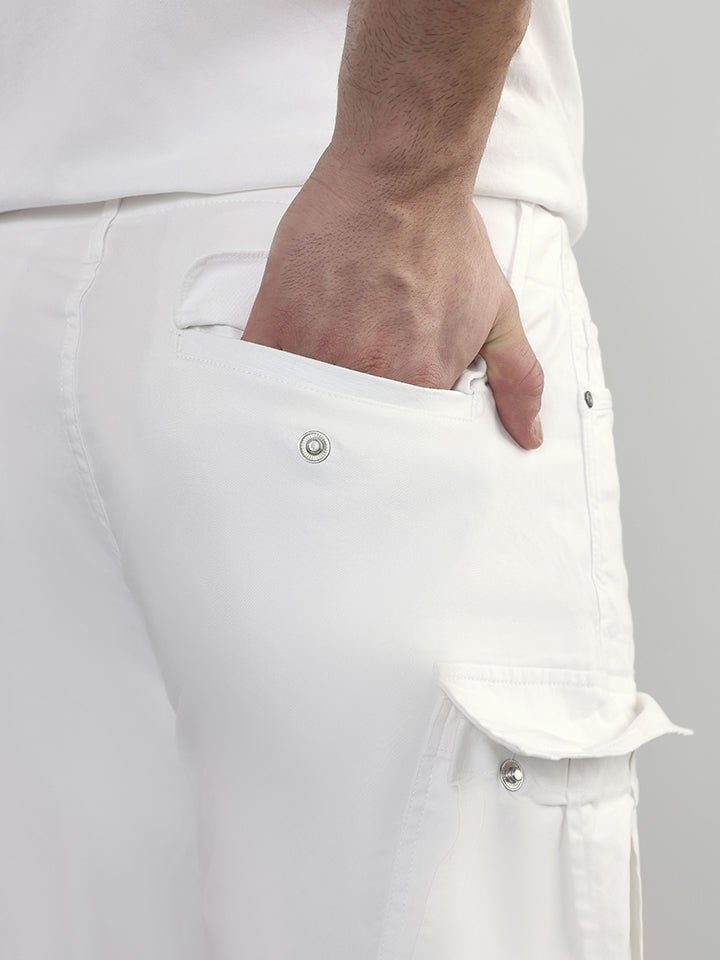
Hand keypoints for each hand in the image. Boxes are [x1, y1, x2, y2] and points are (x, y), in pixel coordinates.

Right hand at [242, 154, 543, 448]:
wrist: (398, 179)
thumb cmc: (444, 239)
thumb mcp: (497, 311)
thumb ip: (518, 379)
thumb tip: (530, 437)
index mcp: (420, 383)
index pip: (403, 438)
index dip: (394, 430)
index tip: (388, 420)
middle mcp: (369, 376)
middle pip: (352, 426)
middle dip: (353, 422)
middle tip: (354, 387)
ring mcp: (318, 352)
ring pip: (308, 406)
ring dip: (312, 402)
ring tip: (323, 374)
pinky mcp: (276, 325)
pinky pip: (264, 377)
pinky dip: (269, 382)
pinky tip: (280, 372)